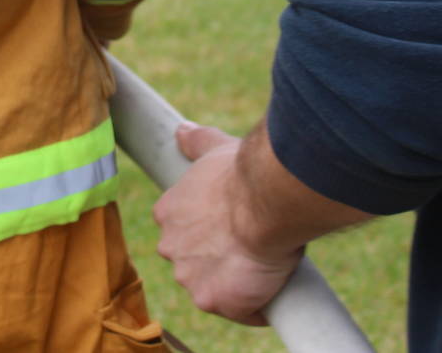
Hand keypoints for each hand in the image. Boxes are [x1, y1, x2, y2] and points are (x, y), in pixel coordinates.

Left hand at [152, 122, 303, 326]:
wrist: (264, 202)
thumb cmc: (241, 173)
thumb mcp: (214, 149)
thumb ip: (196, 141)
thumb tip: (182, 130)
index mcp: (168, 213)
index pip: (181, 231)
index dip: (207, 231)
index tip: (229, 226)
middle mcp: (170, 248)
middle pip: (193, 262)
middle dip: (218, 259)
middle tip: (249, 247)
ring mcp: (188, 278)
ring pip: (214, 289)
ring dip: (236, 284)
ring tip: (264, 268)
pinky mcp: (213, 301)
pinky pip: (239, 311)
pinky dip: (256, 306)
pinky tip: (273, 291)